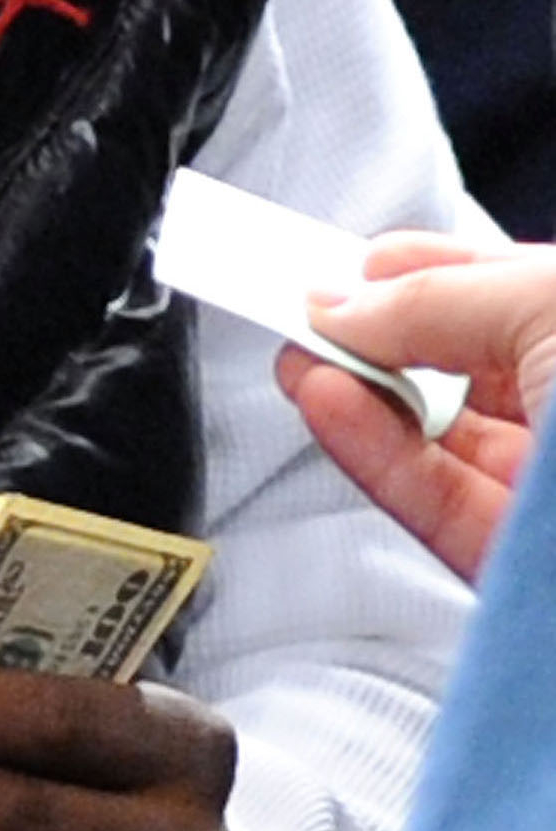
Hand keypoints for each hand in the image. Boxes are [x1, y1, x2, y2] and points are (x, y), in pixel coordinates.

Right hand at [276, 231, 555, 583]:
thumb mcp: (547, 303)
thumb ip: (433, 299)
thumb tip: (341, 302)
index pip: (506, 294)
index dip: (425, 271)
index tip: (348, 261)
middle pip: (467, 367)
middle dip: (380, 335)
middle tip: (306, 309)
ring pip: (440, 438)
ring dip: (361, 393)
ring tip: (300, 358)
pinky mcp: (525, 568)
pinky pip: (432, 501)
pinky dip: (369, 452)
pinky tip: (324, 404)